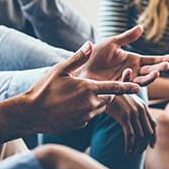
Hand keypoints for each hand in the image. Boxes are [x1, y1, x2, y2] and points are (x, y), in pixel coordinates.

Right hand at [0, 42, 139, 142]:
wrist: (30, 113)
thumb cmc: (43, 89)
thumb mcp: (60, 70)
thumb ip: (78, 58)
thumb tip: (90, 44)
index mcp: (88, 88)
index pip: (114, 87)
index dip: (127, 86)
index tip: (138, 86)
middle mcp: (90, 104)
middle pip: (108, 98)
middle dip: (107, 93)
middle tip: (95, 87)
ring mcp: (85, 116)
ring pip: (99, 107)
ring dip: (96, 101)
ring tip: (80, 96)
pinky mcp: (80, 125)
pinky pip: (89, 116)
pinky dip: (86, 110)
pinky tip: (72, 107)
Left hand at [74, 25, 168, 85]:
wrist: (81, 68)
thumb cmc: (94, 55)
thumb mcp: (112, 43)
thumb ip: (127, 37)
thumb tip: (141, 27)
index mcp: (133, 60)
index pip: (152, 60)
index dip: (163, 59)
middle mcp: (133, 71)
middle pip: (151, 71)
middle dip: (160, 68)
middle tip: (167, 65)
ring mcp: (126, 80)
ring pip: (143, 81)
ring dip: (151, 77)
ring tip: (157, 72)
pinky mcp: (118, 87)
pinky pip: (127, 84)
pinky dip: (129, 79)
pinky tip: (129, 71)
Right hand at [106, 93, 155, 153]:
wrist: (103, 90)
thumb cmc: (113, 96)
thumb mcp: (127, 100)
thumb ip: (134, 109)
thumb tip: (137, 122)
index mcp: (143, 106)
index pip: (153, 124)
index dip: (153, 137)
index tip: (151, 146)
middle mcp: (140, 109)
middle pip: (148, 132)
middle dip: (144, 144)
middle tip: (139, 152)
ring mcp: (133, 113)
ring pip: (140, 136)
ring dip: (137, 147)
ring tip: (132, 152)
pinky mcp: (124, 117)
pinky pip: (130, 135)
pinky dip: (130, 145)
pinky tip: (126, 150)